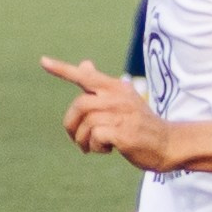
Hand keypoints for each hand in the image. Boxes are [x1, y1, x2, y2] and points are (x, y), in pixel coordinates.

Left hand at [44, 59, 171, 169]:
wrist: (168, 144)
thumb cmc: (140, 123)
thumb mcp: (122, 101)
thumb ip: (101, 87)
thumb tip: (84, 64)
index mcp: (116, 88)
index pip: (86, 76)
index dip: (62, 69)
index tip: (43, 61)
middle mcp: (119, 97)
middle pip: (79, 105)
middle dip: (71, 124)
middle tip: (76, 138)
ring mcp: (122, 114)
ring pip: (86, 124)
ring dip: (83, 140)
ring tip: (92, 147)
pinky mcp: (124, 132)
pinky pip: (96, 136)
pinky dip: (95, 147)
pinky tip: (106, 150)